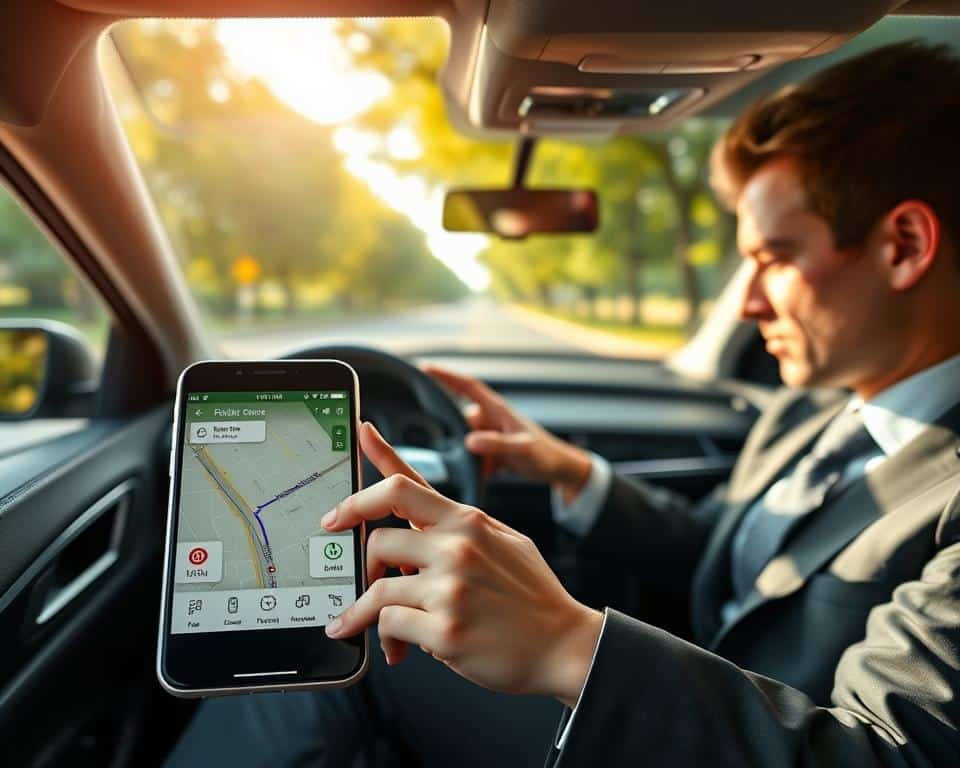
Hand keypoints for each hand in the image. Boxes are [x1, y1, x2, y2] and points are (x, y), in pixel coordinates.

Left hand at [323, 422, 603, 707]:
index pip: (401, 487)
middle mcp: (457, 548)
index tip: (335, 513)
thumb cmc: (532, 596)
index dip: (359, 496)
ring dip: (363, 612)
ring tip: (361, 625)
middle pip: (378, 541)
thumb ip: (459, 526)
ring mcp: (450, 589)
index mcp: (469, 521)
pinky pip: (390, 625)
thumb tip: (412, 515)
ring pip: (377, 590)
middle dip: (366, 567)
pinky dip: (387, 637)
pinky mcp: (445, 631)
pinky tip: (398, 648)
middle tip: (368, 583)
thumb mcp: (503, 541)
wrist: (565, 645)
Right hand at [423, 365, 592, 502]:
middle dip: (458, 436)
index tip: (425, 367)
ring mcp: (490, 434)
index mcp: (497, 410)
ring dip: (469, 455)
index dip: (446, 375)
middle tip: (471, 453)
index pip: (468, 386)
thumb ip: (496, 445)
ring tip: (489, 466)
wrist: (560, 469)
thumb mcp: (522, 450)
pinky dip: (475, 465)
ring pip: (465, 440)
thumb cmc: (546, 455)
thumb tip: (470, 441)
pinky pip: (473, 455)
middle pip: (461, 420)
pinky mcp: (491, 449)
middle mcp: (491, 418)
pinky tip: (488, 473)